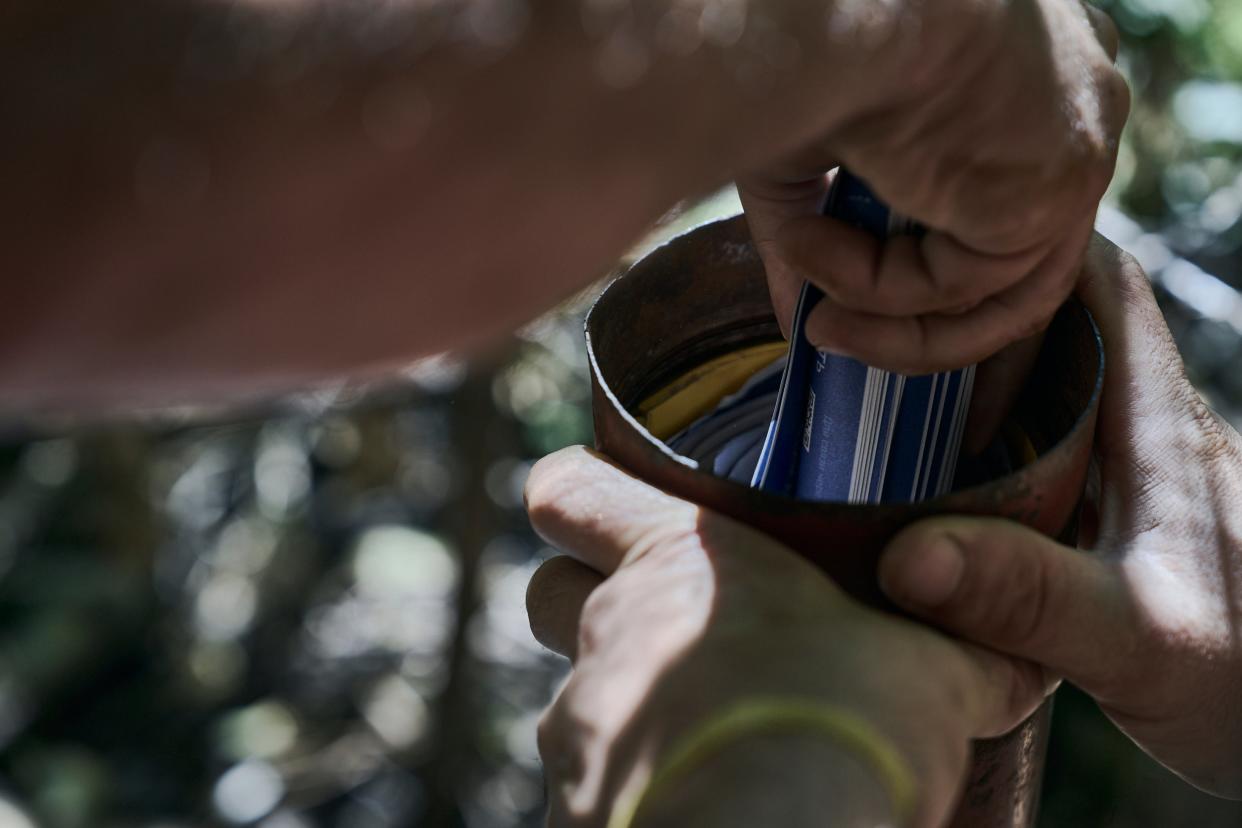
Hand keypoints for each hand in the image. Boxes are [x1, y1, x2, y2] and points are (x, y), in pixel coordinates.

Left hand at [524, 446, 1052, 826]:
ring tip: (709, 740)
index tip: (592, 501)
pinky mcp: (575, 809)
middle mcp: (608, 637)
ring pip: (576, 697)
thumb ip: (957, 641)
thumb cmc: (851, 724)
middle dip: (588, 603)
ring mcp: (582, 728)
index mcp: (671, 563)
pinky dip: (636, 788)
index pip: (571, 490)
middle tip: (668, 634)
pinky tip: (705, 804)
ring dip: (628, 709)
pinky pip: (591, 785)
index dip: (577, 490)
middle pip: (549, 592)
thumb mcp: (930, 668)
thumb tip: (1014, 646)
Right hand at [739, 0, 1126, 372]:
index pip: (1008, 195)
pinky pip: (963, 284)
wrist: (837, 7)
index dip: (935, 268)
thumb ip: (818, 241)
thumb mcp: (807, 153)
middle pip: (1014, 259)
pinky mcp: (1058, 189)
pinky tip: (810, 249)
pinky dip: (878, 289)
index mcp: (1027, 69)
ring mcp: (1077, 146)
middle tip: (830, 333)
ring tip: (819, 324)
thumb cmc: (815, 48)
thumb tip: (801, 321)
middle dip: (916, 320)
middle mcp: (1071, 102)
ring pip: (998, 289)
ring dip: (896, 326)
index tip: (860, 297)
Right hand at [878, 235, 1241, 796]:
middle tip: (889, 318)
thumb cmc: (1238, 681)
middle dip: (982, 310)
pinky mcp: (1128, 523)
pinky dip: (995, 440)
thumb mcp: (1130, 640)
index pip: (1108, 287)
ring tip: (893, 382)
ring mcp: (1141, 479)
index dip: (1033, 247)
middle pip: (1067, 326)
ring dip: (984, 375)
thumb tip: (907, 552)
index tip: (949, 244)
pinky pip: (1053, 448)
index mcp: (1162, 429)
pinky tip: (941, 475)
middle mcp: (1155, 436)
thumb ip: (1025, 592)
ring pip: (1058, 386)